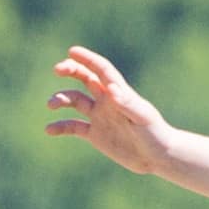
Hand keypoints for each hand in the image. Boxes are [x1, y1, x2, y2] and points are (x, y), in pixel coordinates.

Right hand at [45, 46, 174, 176]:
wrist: (158, 157)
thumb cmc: (155, 134)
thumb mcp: (143, 118)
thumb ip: (126, 103)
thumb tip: (110, 89)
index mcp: (119, 92)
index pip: (101, 69)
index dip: (87, 58)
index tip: (72, 51)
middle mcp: (107, 101)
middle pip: (85, 78)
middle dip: (70, 70)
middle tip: (57, 69)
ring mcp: (100, 117)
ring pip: (75, 101)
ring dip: (61, 99)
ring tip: (51, 103)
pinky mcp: (96, 134)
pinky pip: (74, 126)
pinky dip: (60, 127)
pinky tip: (49, 130)